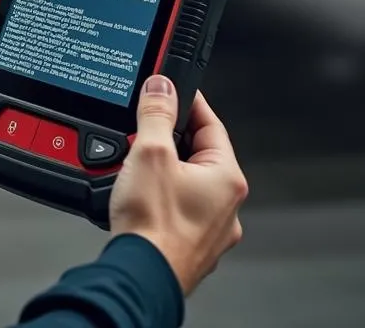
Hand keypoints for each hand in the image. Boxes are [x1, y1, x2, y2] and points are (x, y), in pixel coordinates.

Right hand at [109, 76, 248, 296]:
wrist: (141, 276)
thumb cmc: (154, 224)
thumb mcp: (150, 152)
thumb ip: (156, 114)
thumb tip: (161, 87)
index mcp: (227, 178)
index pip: (211, 124)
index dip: (188, 101)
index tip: (170, 88)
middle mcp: (227, 205)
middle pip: (198, 153)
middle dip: (170, 136)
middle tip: (144, 124)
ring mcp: (210, 229)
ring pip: (187, 181)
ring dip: (163, 166)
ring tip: (136, 160)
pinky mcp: (190, 244)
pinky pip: (177, 206)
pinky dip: (160, 194)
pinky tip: (140, 194)